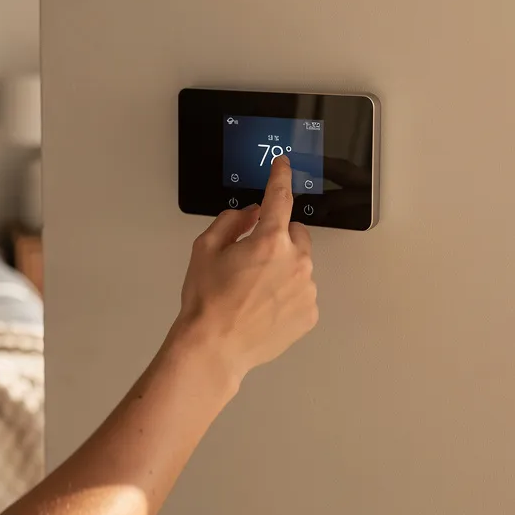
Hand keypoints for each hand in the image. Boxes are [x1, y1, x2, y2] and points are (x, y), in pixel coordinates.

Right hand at [172, 155, 318, 383]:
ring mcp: (306, 289)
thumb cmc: (207, 303)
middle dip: (276, 239)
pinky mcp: (309, 313)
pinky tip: (262, 306)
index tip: (283, 166)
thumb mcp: (205, 250)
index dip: (280, 177)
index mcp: (269, 241)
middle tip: (250, 259)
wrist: (214, 348)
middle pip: (295, 234)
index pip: (280, 198)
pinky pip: (301, 292)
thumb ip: (230, 222)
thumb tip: (248, 213)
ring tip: (253, 291)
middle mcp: (295, 262)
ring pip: (299, 265)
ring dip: (282, 269)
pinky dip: (286, 294)